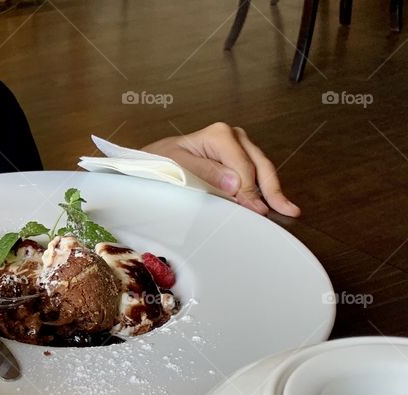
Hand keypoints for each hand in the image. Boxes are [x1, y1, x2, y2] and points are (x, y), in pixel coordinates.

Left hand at [142, 123, 300, 216]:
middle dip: (273, 190)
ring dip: (272, 190)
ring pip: (261, 169)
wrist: (154, 157)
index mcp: (220, 135)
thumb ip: (207, 173)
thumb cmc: (162, 160)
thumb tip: (235, 183)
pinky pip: (254, 172)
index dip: (250, 192)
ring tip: (286, 208)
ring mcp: (238, 145)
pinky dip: (263, 188)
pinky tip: (271, 201)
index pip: (243, 168)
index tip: (256, 210)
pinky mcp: (237, 156)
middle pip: (259, 166)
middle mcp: (233, 136)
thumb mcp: (178, 166)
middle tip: (288, 210)